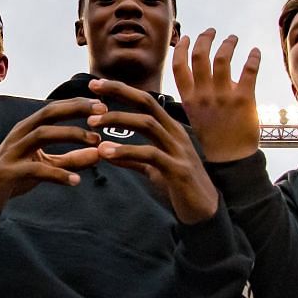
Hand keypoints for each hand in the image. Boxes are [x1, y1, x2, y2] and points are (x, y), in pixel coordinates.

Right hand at [0, 99, 102, 218]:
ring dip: (71, 135)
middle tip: (103, 111)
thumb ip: (71, 159)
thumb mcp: (46, 166)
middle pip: (48, 113)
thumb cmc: (15, 176)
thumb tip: (99, 154)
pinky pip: (35, 169)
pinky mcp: (8, 172)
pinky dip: (57, 174)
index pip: (54, 108)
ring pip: (42, 134)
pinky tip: (76, 181)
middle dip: (76, 109)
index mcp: (27, 128)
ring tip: (96, 144)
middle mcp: (19, 134)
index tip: (103, 104)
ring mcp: (12, 151)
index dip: (78, 104)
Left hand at [87, 79, 221, 223]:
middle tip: (92, 89)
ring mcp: (179, 150)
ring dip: (118, 119)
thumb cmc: (180, 187)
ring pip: (148, 123)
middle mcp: (176, 134)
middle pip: (147, 102)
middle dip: (120, 92)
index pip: (146, 100)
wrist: (205, 212)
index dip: (122, 90)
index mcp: (171, 130)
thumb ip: (131, 159)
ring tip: (92, 122)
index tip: (96, 84)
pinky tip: (105, 152)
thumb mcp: (153, 169)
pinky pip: (149, 155)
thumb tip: (106, 152)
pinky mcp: (178, 170)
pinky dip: (125, 152)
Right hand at [172, 30, 262, 164]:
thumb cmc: (212, 138)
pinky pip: (249, 70)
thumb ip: (197, 95)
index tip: (187, 37)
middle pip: (200, 56)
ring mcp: (224, 96)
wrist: (230, 159)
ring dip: (228, 43)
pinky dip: (253, 57)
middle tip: (212, 31)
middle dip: (205, 38)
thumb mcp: (195, 116)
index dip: (182, 48)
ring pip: (223, 58)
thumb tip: (210, 73)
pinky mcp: (245, 99)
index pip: (179, 66)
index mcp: (189, 99)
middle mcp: (204, 95)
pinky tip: (255, 51)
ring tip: (232, 38)